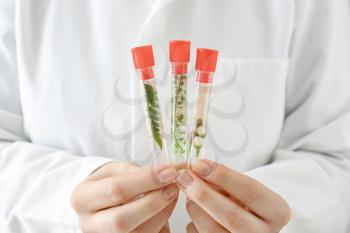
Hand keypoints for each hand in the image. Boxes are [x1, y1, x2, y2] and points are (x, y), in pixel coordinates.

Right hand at [71, 162, 178, 232]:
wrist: (99, 202)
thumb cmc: (109, 183)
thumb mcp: (117, 170)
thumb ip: (141, 171)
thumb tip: (173, 170)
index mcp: (82, 197)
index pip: (116, 190)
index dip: (146, 181)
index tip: (169, 172)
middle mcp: (88, 224)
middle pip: (122, 220)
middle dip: (153, 203)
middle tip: (173, 188)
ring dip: (161, 215)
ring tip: (172, 196)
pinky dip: (160, 226)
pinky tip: (164, 211)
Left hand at [176, 160, 290, 232]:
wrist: (247, 224)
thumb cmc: (243, 201)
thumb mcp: (241, 187)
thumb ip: (223, 180)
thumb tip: (196, 170)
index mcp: (276, 212)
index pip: (251, 191)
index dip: (223, 176)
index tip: (200, 164)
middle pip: (232, 216)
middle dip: (203, 194)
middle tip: (185, 177)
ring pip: (212, 230)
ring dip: (195, 207)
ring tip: (190, 193)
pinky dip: (193, 222)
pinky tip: (197, 212)